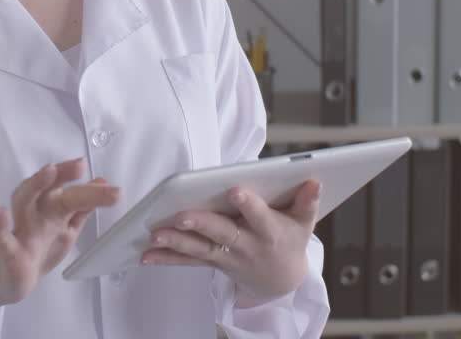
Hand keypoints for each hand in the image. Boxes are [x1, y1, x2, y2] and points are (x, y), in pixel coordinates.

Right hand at [0, 158, 118, 323]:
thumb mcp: (67, 228)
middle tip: (79, 165)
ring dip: (35, 186)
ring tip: (48, 172)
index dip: (73, 173)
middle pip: (47, 188)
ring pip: (23, 203)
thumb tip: (102, 182)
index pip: (63, 185)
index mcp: (50, 208)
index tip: (86, 164)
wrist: (12, 282)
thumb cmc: (40, 250)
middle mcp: (35, 213)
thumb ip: (83, 206)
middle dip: (62, 174)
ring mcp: (21, 230)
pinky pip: (2, 238)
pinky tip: (3, 214)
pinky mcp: (9, 252)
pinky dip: (0, 226)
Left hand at [139, 179, 320, 307]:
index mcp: (270, 232)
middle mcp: (246, 245)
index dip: (249, 205)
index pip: (259, 216)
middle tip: (182, 214)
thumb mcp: (304, 223)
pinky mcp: (212, 261)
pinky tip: (147, 254)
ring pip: (200, 248)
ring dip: (176, 242)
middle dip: (202, 224)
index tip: (236, 190)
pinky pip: (188, 261)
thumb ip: (307, 202)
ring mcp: (227, 256)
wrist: (281, 280)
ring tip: (156, 234)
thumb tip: (314, 180)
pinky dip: (167, 258)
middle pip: (222, 233)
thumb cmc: (289, 241)